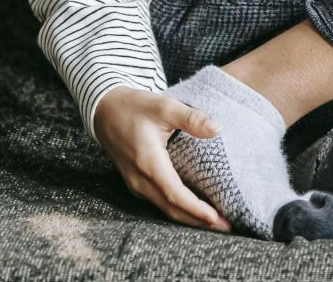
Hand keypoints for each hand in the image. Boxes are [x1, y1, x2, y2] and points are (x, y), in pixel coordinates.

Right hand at [91, 86, 229, 230]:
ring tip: (216, 223)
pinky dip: (179, 209)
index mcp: (148, 162)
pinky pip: (159, 203)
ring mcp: (136, 184)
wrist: (105, 110)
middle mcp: (140, 179)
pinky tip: (195, 211)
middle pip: (171, 208)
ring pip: (165, 208)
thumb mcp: (164, 106)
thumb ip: (191, 118)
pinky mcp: (137, 183)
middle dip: (198, 221)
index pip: (175, 194)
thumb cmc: (135, 107)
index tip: (216, 218)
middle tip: (227, 227)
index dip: (195, 209)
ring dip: (189, 218)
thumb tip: (217, 128)